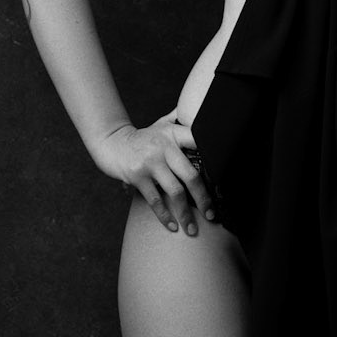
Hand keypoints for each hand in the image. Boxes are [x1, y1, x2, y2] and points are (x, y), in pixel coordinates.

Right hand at [94, 117, 216, 235]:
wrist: (111, 143)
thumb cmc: (141, 137)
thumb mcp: (160, 124)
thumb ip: (178, 118)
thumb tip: (198, 106)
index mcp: (173, 133)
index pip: (200, 143)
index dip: (215, 160)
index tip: (226, 180)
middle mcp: (164, 146)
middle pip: (192, 176)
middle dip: (204, 199)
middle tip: (212, 216)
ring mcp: (150, 162)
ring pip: (175, 192)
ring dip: (186, 214)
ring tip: (192, 229)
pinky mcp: (137, 176)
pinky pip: (155, 200)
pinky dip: (165, 216)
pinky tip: (172, 226)